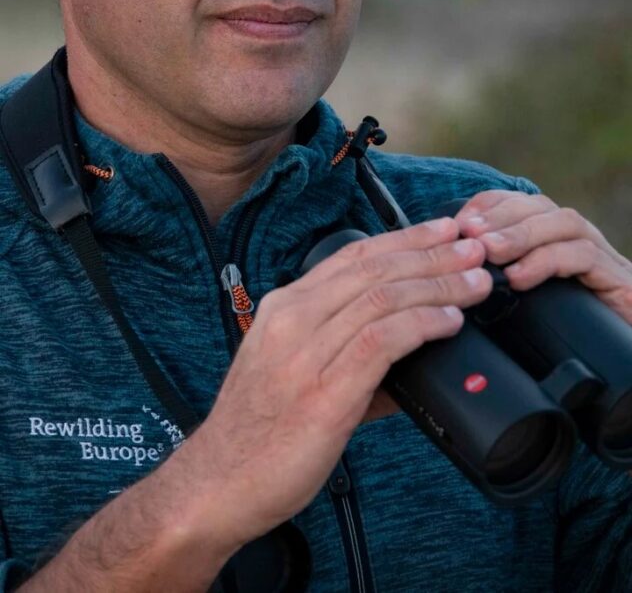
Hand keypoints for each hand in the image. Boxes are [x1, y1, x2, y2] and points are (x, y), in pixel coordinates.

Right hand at [178, 218, 490, 551]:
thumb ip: (347, 355)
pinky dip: (422, 324)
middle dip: (432, 254)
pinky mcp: (323, 395)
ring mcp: (304, 356)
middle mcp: (291, 320)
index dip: (405, 239)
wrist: (217, 484)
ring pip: (383, 299)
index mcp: (284, 308)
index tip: (443, 231)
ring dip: (439, 286)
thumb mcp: (292, 372)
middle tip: (475, 248)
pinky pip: (381, 342)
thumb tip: (410, 357)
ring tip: (476, 282)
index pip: (354, 258)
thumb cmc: (258, 431)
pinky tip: (449, 321)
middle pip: (375, 270)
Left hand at [456, 190, 631, 323]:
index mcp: (555, 240)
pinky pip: (584, 256)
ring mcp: (603, 258)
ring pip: (563, 222)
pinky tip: (521, 276)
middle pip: (539, 206)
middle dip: (500, 216)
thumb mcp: (530, 305)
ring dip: (521, 233)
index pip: (519, 202)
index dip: (488, 206)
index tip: (459, 223)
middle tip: (468, 234)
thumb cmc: (574, 334)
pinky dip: (548, 260)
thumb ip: (501, 284)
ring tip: (489, 252)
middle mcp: (579, 241)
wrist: (628, 357)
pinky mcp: (620, 280)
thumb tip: (457, 279)